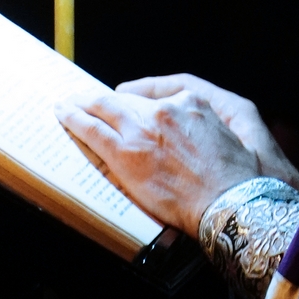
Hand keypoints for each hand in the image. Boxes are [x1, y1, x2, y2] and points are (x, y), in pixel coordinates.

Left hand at [54, 77, 298, 237]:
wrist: (229, 202)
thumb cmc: (234, 175)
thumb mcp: (229, 129)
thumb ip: (205, 117)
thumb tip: (184, 122)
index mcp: (190, 102)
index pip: (150, 96)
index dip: (132, 99)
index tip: (121, 100)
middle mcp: (163, 110)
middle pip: (124, 101)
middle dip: (100, 99)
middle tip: (83, 98)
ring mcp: (143, 131)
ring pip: (102, 110)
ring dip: (81, 105)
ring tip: (66, 104)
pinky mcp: (126, 154)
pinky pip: (93, 131)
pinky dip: (75, 121)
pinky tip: (64, 117)